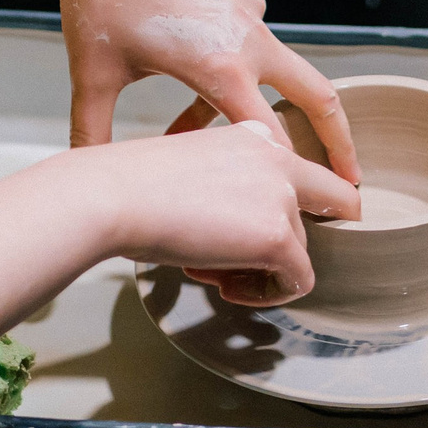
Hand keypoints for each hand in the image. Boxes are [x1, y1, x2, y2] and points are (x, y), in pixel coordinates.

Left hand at [53, 0, 358, 180]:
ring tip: (190, 112)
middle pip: (317, 96)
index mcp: (222, 69)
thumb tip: (84, 174)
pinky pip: (245, 26)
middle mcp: (249, 37)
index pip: (273, 140)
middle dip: (339, 141)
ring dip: (246, 93)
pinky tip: (176, 40)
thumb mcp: (94, 76)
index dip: (289, 177)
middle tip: (353, 178)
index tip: (309, 209)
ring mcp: (250, 5)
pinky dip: (225, 49)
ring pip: (265, 62)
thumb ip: (94, 133)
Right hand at [54, 120, 360, 305]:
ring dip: (259, 268)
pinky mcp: (278, 236)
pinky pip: (298, 281)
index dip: (282, 207)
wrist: (111, 196)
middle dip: (277, 240)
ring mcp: (283, 196)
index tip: (247, 231)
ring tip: (207, 268)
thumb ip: (227, 182)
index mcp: (255, 134)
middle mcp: (278, 158)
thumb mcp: (188, 165)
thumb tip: (238, 228)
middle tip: (232, 256)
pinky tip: (226, 286)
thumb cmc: (130, 184)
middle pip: (315, 210)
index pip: (299, 171)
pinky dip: (268, 294)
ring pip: (300, 250)